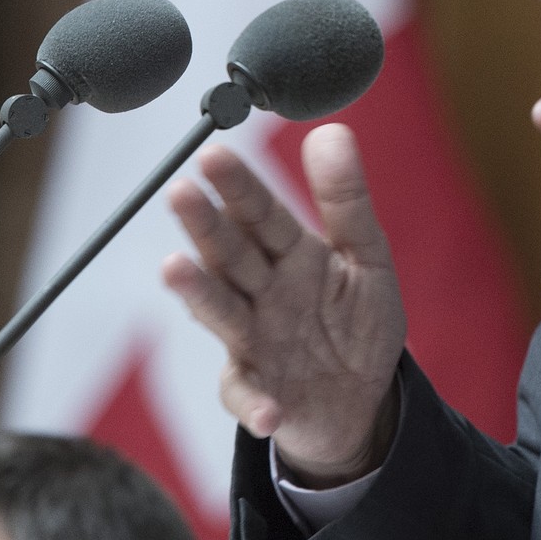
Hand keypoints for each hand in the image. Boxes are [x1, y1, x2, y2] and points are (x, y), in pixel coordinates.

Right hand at [161, 123, 406, 486]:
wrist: (360, 401)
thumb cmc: (357, 323)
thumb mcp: (367, 258)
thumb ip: (347, 201)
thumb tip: (332, 130)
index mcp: (291, 255)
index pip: (260, 213)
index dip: (238, 185)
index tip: (212, 153)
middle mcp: (263, 293)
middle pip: (230, 253)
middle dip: (206, 225)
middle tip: (180, 191)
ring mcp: (255, 342)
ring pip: (222, 312)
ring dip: (200, 293)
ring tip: (173, 268)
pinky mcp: (258, 395)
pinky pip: (250, 397)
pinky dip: (255, 403)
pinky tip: (268, 408)